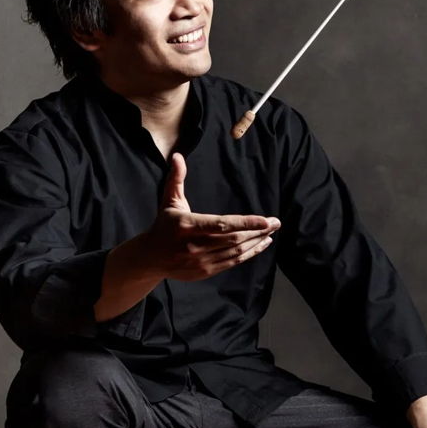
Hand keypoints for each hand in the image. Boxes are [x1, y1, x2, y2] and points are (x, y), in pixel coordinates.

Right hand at [143, 153, 279, 280]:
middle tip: (276, 223)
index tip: (265, 220)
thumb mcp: (169, 201)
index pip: (221, 224)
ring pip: (235, 252)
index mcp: (187, 225)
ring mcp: (200, 261)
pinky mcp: (205, 271)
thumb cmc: (164, 225)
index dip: (245, 223)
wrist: (150, 258)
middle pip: (233, 239)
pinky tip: (260, 245)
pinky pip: (232, 262)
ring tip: (271, 232)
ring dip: (256, 242)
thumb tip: (177, 156)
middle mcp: (194, 245)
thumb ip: (176, 179)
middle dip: (258, 231)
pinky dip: (249, 254)